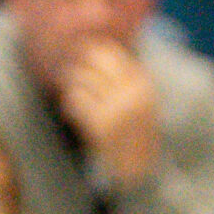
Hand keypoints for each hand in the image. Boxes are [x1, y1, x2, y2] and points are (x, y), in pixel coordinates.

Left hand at [59, 41, 161, 187]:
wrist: (139, 166)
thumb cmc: (135, 130)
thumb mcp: (141, 100)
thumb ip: (126, 77)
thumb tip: (97, 47)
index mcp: (143, 84)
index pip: (113, 52)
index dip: (94, 49)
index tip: (84, 52)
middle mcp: (131, 94)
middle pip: (95, 59)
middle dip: (81, 63)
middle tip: (74, 70)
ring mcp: (116, 109)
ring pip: (81, 78)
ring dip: (73, 84)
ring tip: (75, 92)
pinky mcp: (100, 124)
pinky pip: (75, 100)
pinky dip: (70, 103)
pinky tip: (74, 111)